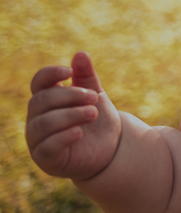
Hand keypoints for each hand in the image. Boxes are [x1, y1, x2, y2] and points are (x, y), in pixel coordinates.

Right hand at [26, 52, 122, 180]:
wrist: (111, 149)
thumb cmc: (97, 120)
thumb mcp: (95, 95)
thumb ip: (87, 76)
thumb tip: (80, 54)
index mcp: (47, 99)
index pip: (38, 82)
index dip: (49, 74)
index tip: (69, 72)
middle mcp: (37, 118)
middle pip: (42, 101)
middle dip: (69, 96)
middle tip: (94, 97)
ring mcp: (38, 139)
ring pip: (44, 123)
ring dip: (70, 115)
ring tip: (93, 112)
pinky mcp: (45, 158)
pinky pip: (47, 147)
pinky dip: (62, 138)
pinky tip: (78, 132)